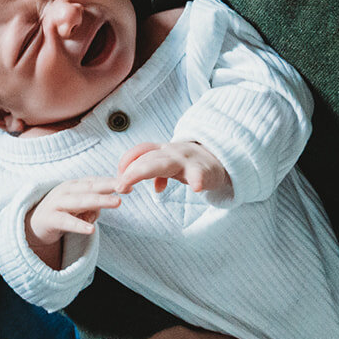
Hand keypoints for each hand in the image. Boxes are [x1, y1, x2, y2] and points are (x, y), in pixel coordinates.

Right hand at [25, 178, 120, 268]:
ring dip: (100, 201)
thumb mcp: (80, 206)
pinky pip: (67, 222)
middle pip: (90, 187)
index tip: (130, 183)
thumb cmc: (62, 213)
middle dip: (109, 187)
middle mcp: (66, 191)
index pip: (95, 181)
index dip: (112, 182)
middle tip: (126, 188)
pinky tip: (91, 229)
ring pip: (81, 201)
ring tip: (117, 203)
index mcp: (74, 185)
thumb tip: (108, 203)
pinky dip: (79, 225)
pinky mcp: (50, 219)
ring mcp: (57, 203)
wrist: (34, 225)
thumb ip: (95, 204)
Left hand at [116, 141, 230, 195]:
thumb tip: (153, 187)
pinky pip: (199, 174)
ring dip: (149, 171)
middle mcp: (171, 152)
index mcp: (162, 151)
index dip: (127, 161)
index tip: (118, 178)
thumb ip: (156, 172)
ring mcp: (187, 160)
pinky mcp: (204, 170)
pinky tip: (197, 188)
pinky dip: (198, 179)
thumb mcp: (170, 166)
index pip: (140, 151)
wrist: (221, 160)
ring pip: (166, 163)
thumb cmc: (190, 164)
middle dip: (132, 171)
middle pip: (147, 158)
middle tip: (119, 186)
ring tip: (136, 182)